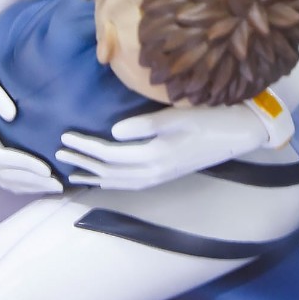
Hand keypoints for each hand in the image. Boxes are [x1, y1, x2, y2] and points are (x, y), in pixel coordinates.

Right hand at [0, 46, 62, 194]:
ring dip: (26, 185)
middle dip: (30, 181)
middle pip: (2, 173)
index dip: (24, 166)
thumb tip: (12, 115)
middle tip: (58, 185)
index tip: (47, 170)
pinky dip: (18, 181)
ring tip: (52, 187)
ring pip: (0, 177)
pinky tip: (36, 181)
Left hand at [56, 104, 268, 190]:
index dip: (85, 146)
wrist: (239, 133)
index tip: (65, 136)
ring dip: (93, 175)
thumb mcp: (178, 116)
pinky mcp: (165, 174)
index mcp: (155, 155)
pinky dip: (111, 182)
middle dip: (83, 162)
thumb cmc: (210, 117)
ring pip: (118, 181)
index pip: (109, 153)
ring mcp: (160, 176)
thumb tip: (114, 130)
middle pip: (109, 170)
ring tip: (72, 171)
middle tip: (58, 153)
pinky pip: (130, 184)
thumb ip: (146, 124)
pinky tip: (102, 179)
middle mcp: (154, 171)